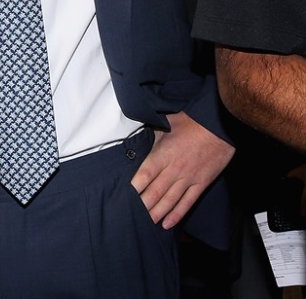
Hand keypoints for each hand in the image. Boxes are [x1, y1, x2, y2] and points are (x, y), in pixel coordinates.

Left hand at [130, 111, 234, 229]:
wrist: (220, 126)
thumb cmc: (193, 121)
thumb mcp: (168, 122)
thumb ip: (154, 134)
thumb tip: (143, 137)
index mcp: (164, 153)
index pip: (145, 175)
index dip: (134, 188)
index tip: (124, 196)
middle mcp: (174, 169)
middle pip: (155, 192)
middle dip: (143, 205)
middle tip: (132, 215)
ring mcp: (188, 178)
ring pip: (169, 200)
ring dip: (157, 213)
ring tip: (146, 223)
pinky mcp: (201, 183)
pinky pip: (187, 202)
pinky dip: (177, 214)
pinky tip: (167, 224)